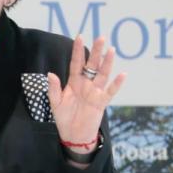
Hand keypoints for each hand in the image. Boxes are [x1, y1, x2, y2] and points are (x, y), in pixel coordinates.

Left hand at [47, 35, 125, 152]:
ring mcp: (95, 92)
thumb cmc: (64, 118)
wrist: (73, 135)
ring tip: (111, 50)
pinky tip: (122, 74)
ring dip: (107, 63)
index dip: (77, 50)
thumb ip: (54, 89)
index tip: (79, 36)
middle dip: (96, 51)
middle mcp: (86, 84)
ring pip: (102, 74)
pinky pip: (110, 91)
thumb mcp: (55, 103)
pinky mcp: (101, 102)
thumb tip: (50, 74)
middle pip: (92, 65)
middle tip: (101, 37)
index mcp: (74, 82)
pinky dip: (117, 84)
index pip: (76, 63)